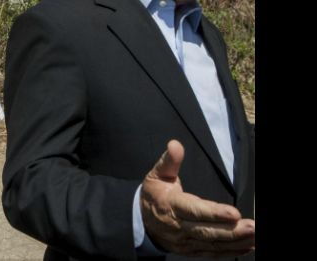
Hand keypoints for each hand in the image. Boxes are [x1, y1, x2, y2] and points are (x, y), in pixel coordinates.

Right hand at [141, 140, 254, 257]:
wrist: (141, 221)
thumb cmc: (154, 194)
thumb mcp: (157, 175)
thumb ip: (169, 161)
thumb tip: (175, 144)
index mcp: (171, 205)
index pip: (194, 210)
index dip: (214, 213)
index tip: (234, 213)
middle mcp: (178, 226)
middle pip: (206, 231)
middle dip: (231, 230)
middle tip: (253, 227)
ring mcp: (184, 241)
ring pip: (212, 243)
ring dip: (235, 242)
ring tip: (255, 237)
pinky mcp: (190, 250)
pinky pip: (211, 253)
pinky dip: (230, 252)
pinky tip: (247, 247)